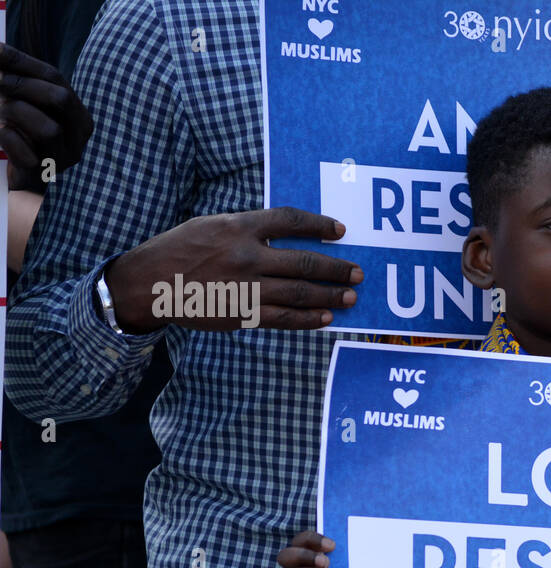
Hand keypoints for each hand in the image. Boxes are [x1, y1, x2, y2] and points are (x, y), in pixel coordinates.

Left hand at [0, 43, 93, 184]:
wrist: (22, 179)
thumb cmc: (25, 135)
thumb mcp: (28, 103)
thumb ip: (19, 78)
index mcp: (77, 115)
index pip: (55, 78)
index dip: (22, 62)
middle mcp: (78, 137)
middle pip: (60, 99)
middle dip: (22, 85)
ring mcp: (63, 158)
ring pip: (49, 129)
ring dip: (17, 112)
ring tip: (0, 110)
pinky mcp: (43, 175)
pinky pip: (26, 153)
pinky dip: (8, 138)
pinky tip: (3, 133)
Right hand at [104, 207, 362, 333]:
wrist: (149, 283)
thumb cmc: (180, 249)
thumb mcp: (211, 225)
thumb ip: (247, 228)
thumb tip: (285, 233)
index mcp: (238, 227)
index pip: (290, 221)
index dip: (319, 225)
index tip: (339, 230)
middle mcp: (246, 256)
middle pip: (304, 261)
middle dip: (336, 268)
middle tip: (357, 272)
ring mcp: (246, 287)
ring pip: (300, 292)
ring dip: (330, 295)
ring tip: (350, 296)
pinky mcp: (242, 314)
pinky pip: (284, 318)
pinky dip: (308, 319)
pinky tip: (325, 317)